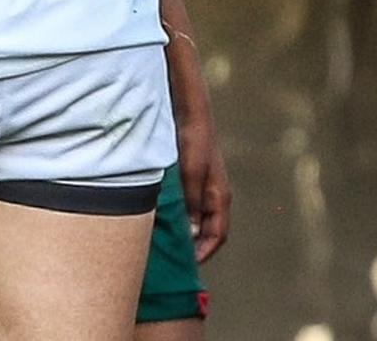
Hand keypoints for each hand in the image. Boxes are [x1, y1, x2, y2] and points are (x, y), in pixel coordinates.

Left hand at [176, 109, 232, 262]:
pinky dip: (176, 214)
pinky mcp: (189, 177)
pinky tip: (157, 215)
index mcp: (219, 197)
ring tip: (162, 240)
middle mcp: (212, 194)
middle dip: (191, 245)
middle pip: (206, 229)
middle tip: (171, 257)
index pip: (217, 235)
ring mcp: (201, 186)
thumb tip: (192, 233)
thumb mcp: (191, 173)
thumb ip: (192, 203)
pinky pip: (185, 203)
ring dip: (182, 229)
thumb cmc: (193, 139)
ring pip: (194, 217)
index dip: (204, 252)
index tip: (187, 265)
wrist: (188, 109)